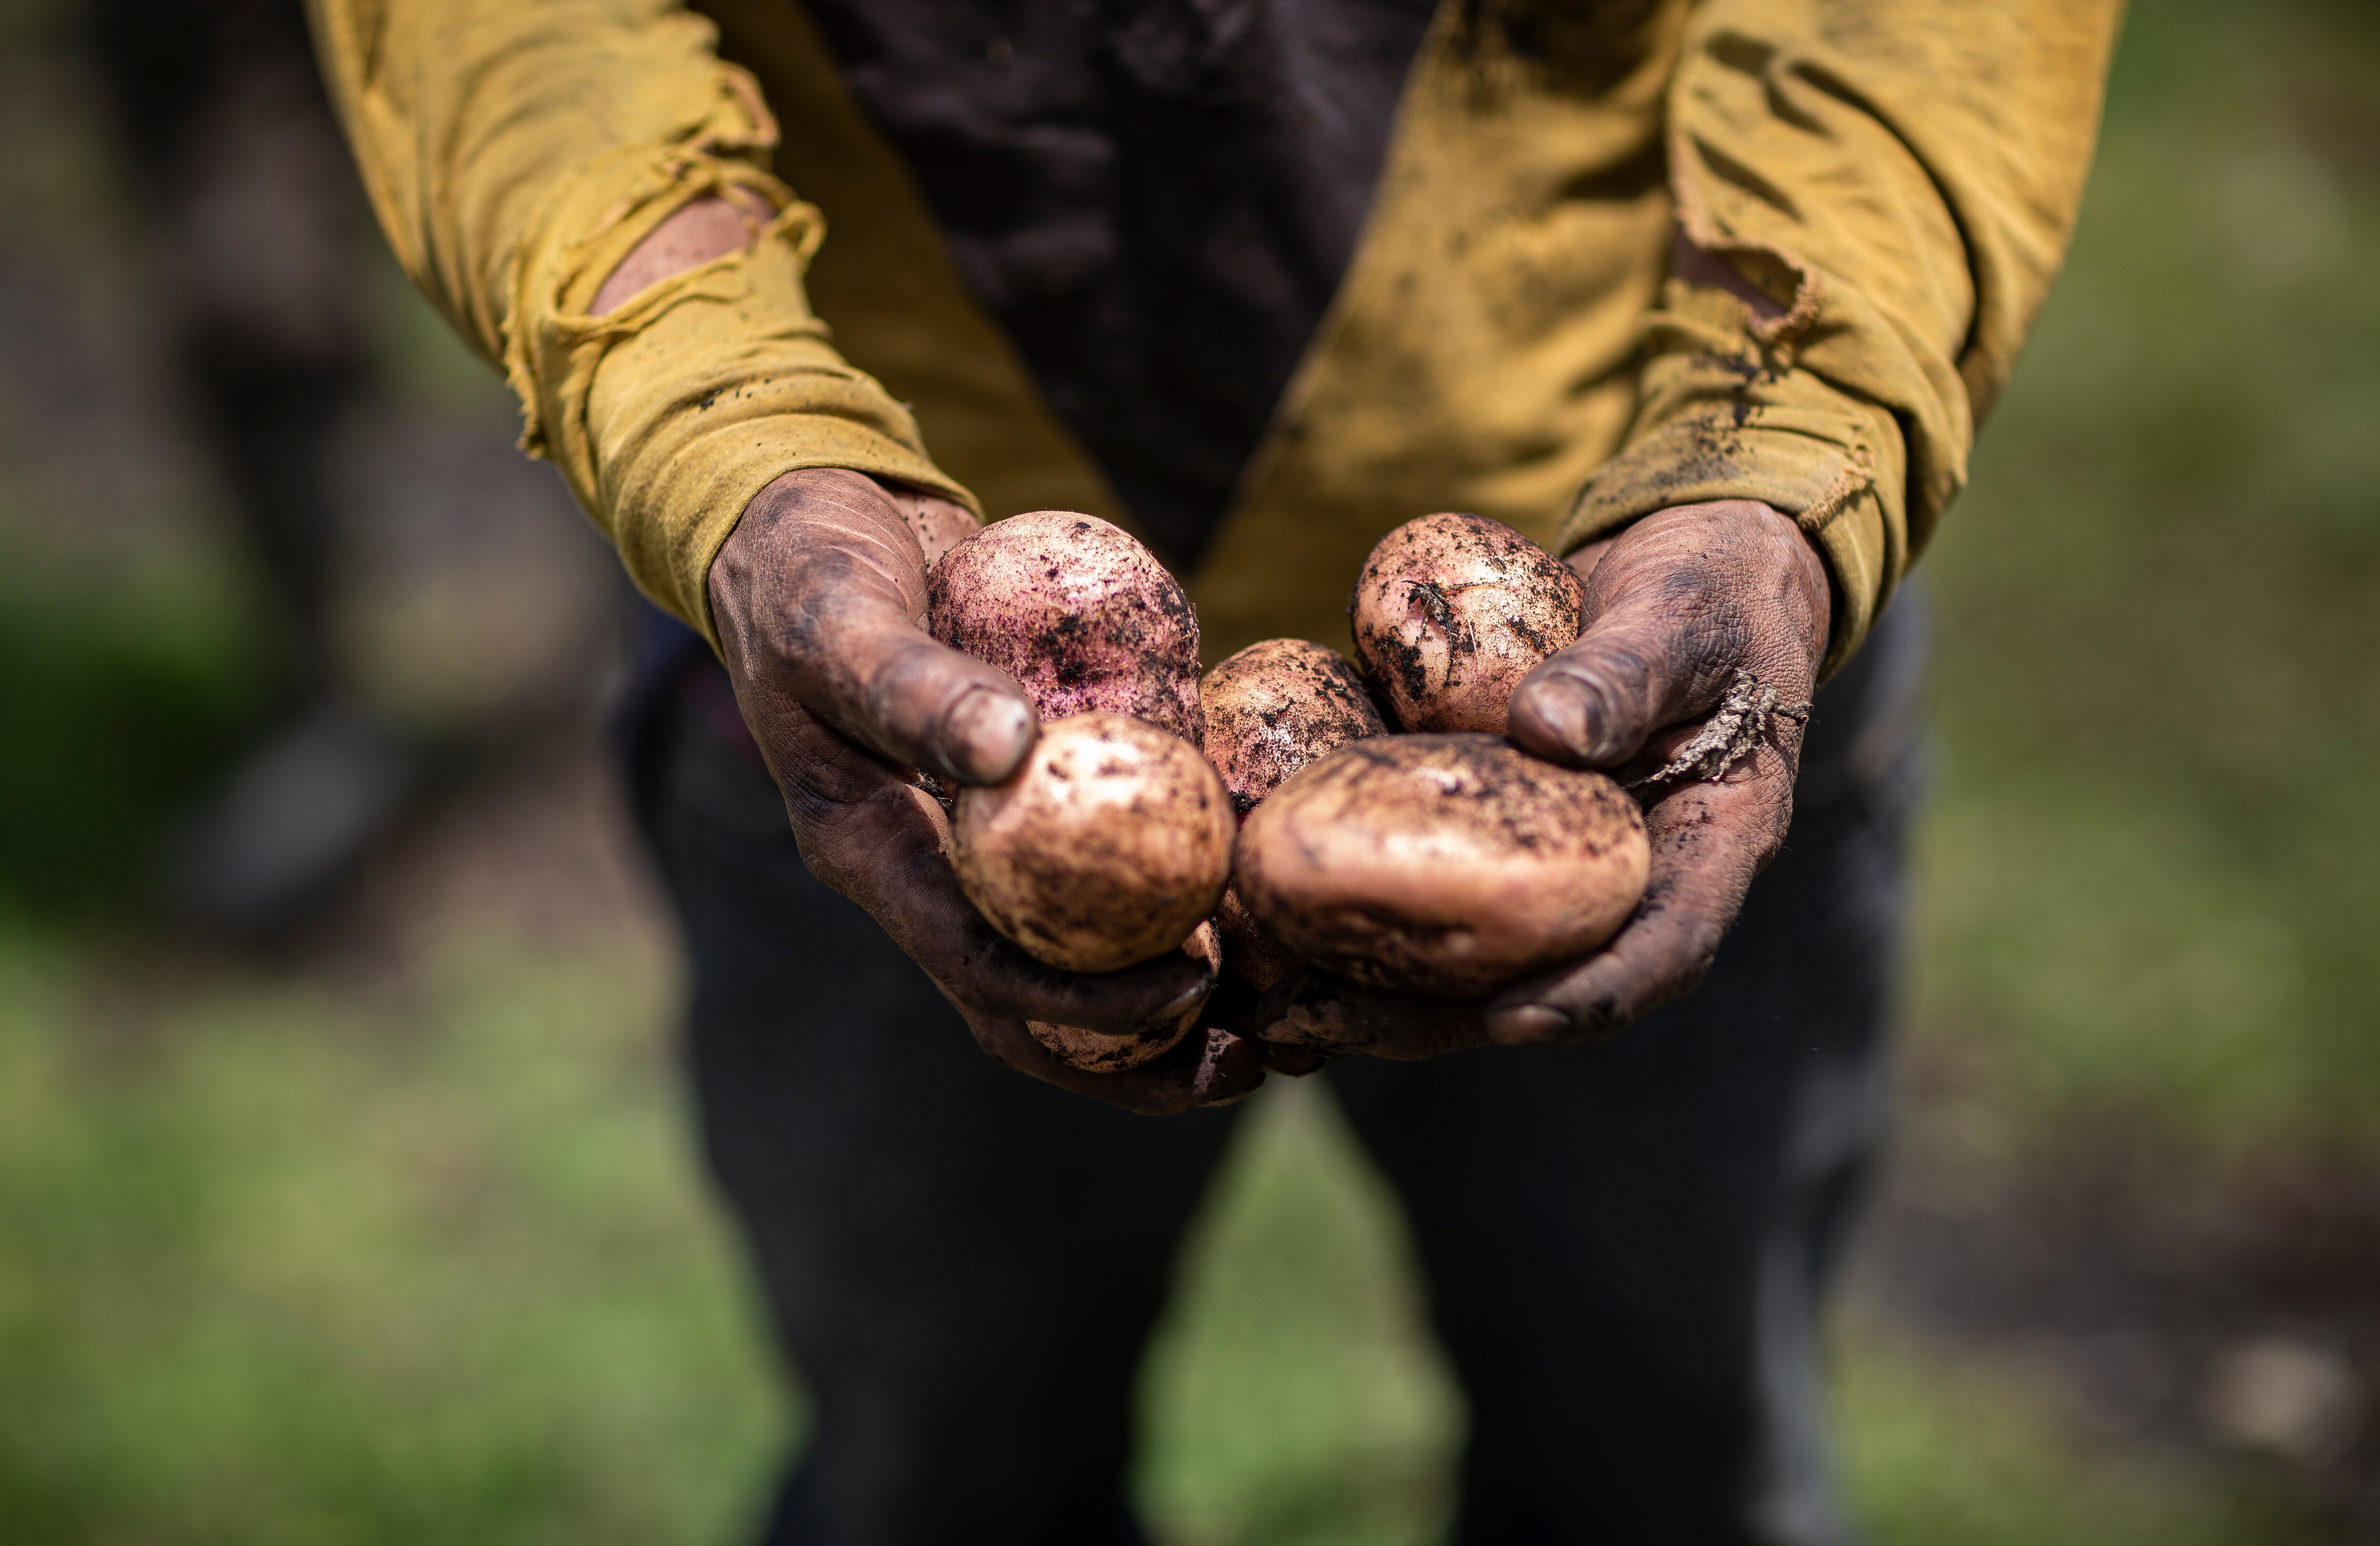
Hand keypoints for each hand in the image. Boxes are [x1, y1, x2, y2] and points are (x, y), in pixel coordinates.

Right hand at [709, 468, 1264, 1112]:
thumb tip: (1012, 747)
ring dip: (1176, 1007)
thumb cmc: (803, 567)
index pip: (984, 971)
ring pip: (1081, 956)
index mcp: (874, 856)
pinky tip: (1262, 898)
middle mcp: (932, 872)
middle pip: (1040, 1007)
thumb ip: (908, 685)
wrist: (813, 518)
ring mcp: (982, 842)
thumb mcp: (835, 618)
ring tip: (1282, 1022)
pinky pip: (1107, 869)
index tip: (1193, 986)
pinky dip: (1178, 898)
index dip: (1085, 1001)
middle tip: (1259, 1064)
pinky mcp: (1031, 797)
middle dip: (1145, 1056)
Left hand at [1250, 499, 1829, 1056]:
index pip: (1666, 946)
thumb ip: (1626, 674)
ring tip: (1268, 1007)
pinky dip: (1347, 900)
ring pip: (1461, 952)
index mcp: (1706, 846)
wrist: (1681, 566)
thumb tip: (1544, 730)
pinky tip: (1258, 913)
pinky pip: (1418, 877)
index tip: (1515, 1021)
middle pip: (1532, 976)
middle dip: (1428, 1018)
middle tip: (1322, 1027)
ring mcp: (1543, 860)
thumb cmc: (1710, 592)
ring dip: (1365, 985)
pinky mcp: (1482, 825)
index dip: (1594, 994)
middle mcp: (1620, 877)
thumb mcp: (1684, 621)